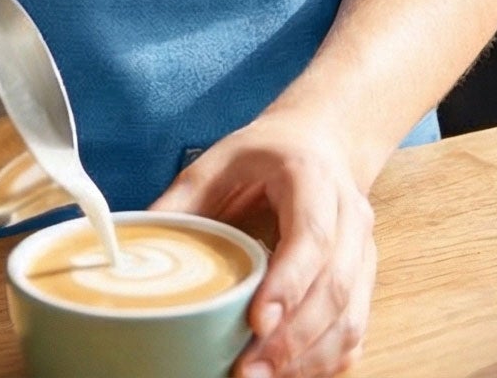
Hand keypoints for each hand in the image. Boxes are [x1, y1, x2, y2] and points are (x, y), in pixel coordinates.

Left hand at [153, 113, 375, 377]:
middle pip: (334, 286)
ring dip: (308, 358)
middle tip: (246, 369)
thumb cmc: (264, 155)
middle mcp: (349, 215)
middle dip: (293, 338)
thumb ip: (180, 204)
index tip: (257, 321)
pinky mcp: (363, 280)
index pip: (312, 236)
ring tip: (260, 377)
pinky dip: (324, 361)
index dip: (289, 283)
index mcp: (312, 177)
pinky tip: (288, 372)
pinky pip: (355, 332)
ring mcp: (363, 250)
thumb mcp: (218, 161)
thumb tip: (133, 253)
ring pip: (350, 317)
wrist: (318, 143)